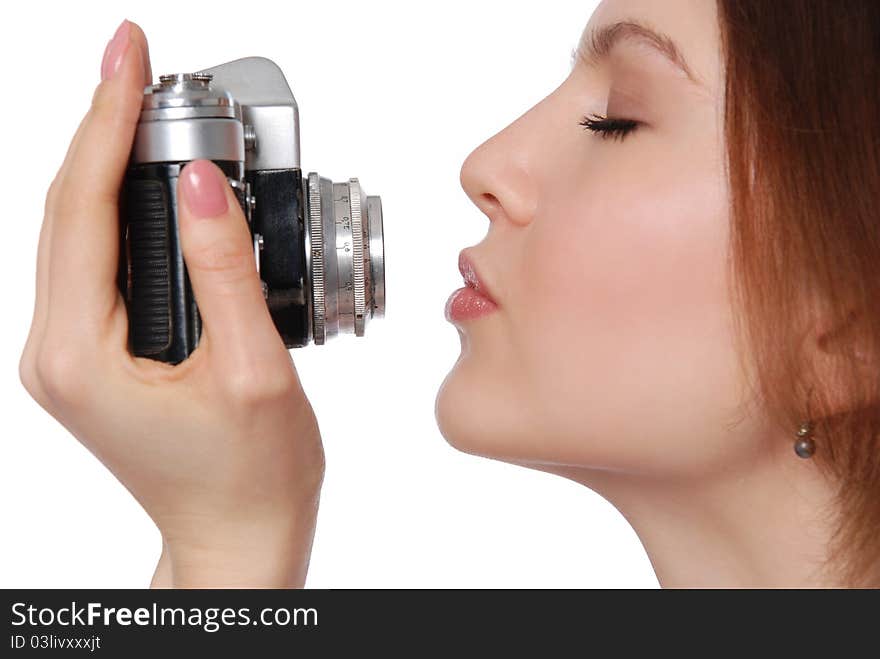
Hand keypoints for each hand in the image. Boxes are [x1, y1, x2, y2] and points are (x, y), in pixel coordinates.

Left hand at [18, 19, 324, 587]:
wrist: (238, 532)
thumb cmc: (251, 475)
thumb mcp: (254, 369)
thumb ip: (224, 269)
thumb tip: (199, 183)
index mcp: (80, 356)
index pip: (81, 209)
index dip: (104, 122)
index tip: (126, 58)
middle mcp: (53, 352)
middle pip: (65, 210)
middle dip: (100, 129)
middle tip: (138, 68)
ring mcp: (66, 354)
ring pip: (75, 231)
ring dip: (108, 166)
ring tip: (147, 109)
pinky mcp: (91, 354)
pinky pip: (94, 262)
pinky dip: (119, 211)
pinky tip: (147, 181)